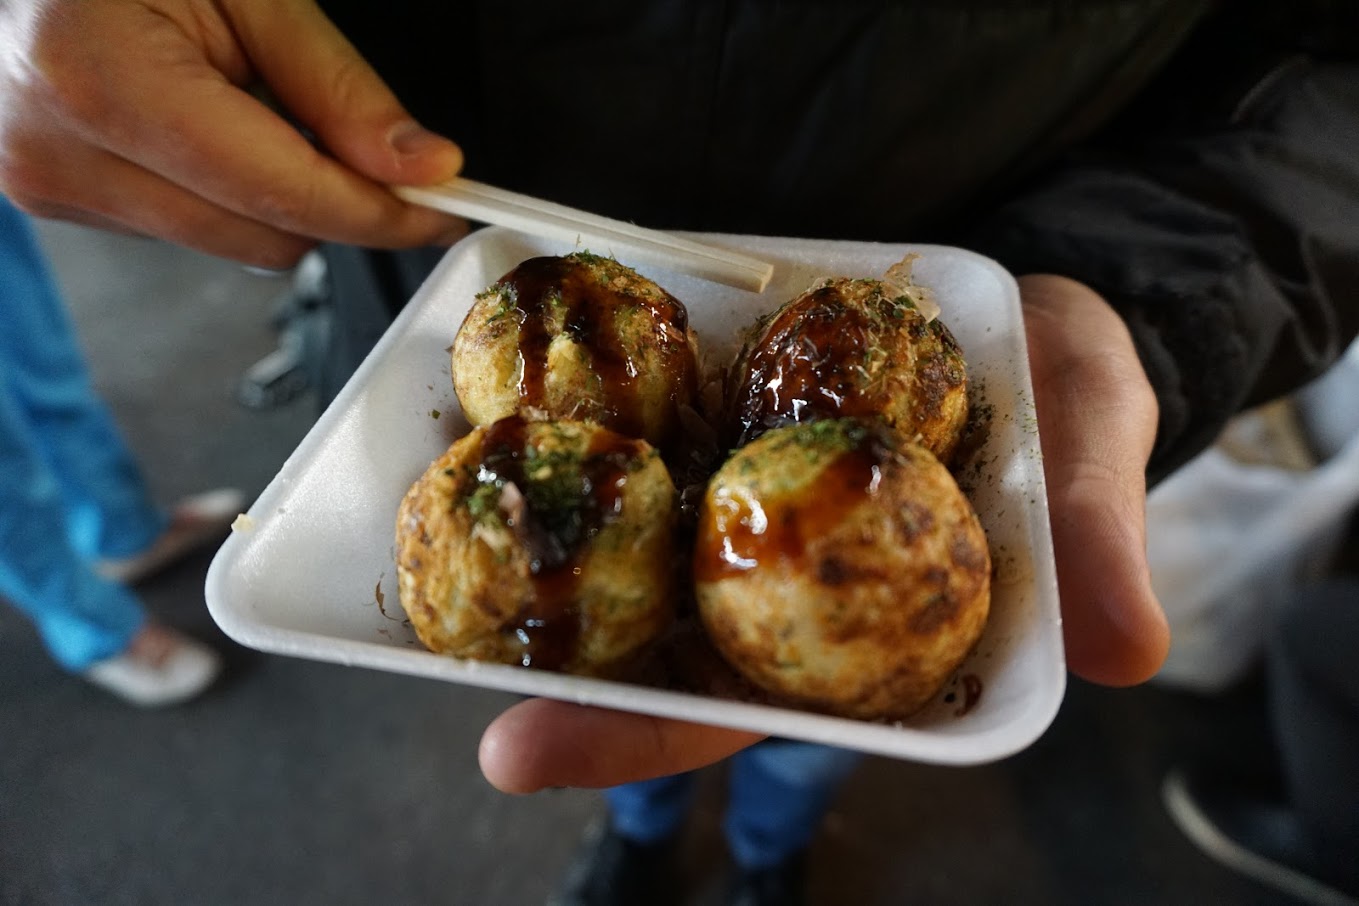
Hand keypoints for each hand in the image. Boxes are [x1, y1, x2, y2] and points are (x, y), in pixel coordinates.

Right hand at [0, 0, 465, 268]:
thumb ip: (338, 88)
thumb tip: (420, 166)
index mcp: (102, 82)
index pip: (285, 193)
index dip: (381, 211)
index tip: (442, 208)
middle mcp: (62, 151)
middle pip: (266, 235)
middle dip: (334, 199)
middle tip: (364, 143)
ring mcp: (50, 183)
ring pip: (233, 244)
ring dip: (274, 194)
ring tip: (245, 101)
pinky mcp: (55, 197)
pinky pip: (188, 227)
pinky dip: (223, 190)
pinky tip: (201, 122)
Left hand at [478, 273, 1169, 792]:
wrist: (1033, 311)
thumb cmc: (1069, 396)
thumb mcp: (1092, 449)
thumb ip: (1091, 540)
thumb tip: (1127, 652)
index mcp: (866, 632)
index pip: (747, 707)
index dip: (643, 741)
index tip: (527, 755)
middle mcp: (786, 584)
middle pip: (662, 647)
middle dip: (569, 679)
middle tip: (468, 705)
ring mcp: (749, 505)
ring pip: (640, 551)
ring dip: (556, 562)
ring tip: (451, 565)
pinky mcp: (729, 428)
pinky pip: (653, 441)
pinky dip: (592, 443)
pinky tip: (516, 428)